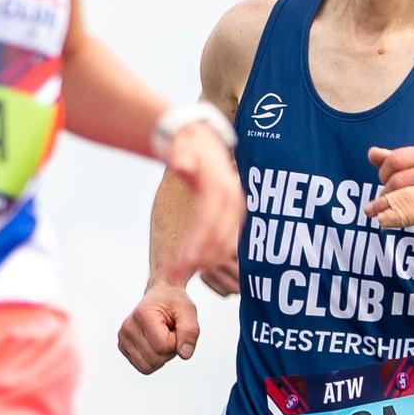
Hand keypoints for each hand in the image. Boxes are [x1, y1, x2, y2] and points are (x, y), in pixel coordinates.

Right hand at [115, 280, 198, 374]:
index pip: (163, 346)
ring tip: (163, 337)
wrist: (161, 295)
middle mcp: (128, 327)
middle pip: (155, 359)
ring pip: (148, 367)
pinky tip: (155, 342)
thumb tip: (185, 355)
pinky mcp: (123, 347)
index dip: (176, 341)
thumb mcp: (188, 312)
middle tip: (170, 331)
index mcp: (142, 315)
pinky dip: (154, 359)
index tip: (175, 326)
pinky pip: (143, 367)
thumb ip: (190, 332)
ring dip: (162, 356)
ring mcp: (123, 338)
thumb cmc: (174, 303)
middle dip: (169, 350)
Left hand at [162, 123, 242, 290]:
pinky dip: (214, 255)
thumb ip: (180, 156)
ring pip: (227, 244)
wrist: (206, 140)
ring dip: (208, 261)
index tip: (183, 262)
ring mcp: (236, 209)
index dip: (198, 243)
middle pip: (221, 238)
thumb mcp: (182, 145)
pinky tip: (196, 264)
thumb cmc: (189, 145)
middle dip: (201, 259)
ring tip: (182, 272)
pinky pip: (228, 242)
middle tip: (177, 274)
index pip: (210, 221)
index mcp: (220, 187)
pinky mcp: (234, 215)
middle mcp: (233, 200)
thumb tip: (181, 165)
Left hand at [365, 142, 413, 237]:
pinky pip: (410, 213)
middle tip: (383, 199)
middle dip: (384, 191)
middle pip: (397, 180)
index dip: (383, 171)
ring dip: (383, 206)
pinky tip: (384, 220)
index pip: (396, 158)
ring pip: (401, 197)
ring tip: (373, 211)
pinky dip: (393, 218)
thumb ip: (396, 160)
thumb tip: (372, 153)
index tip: (383, 180)